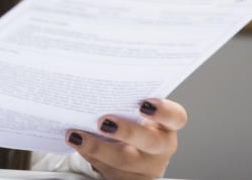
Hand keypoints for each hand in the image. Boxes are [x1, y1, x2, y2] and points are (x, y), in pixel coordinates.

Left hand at [67, 98, 187, 179]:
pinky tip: (77, 143)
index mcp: (166, 125)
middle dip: (127, 132)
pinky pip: (110, 171)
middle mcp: (160, 147)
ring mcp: (146, 166)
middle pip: (151, 142)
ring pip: (126, 161)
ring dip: (98, 147)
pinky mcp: (129, 179)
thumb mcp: (132, 112)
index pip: (176, 117)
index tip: (144, 103)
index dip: (163, 111)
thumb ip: (122, 100)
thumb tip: (95, 82)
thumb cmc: (129, 123)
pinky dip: (90, 156)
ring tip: (76, 135)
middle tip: (104, 121)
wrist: (129, 158)